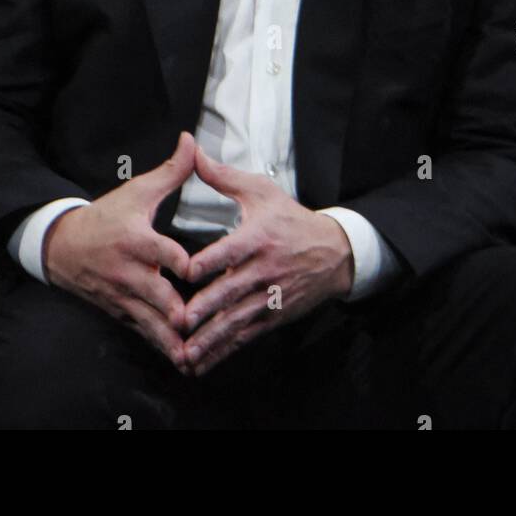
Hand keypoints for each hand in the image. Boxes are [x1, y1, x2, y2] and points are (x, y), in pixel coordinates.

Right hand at [43, 130, 196, 371]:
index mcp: (135, 240)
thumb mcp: (137, 191)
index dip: (177, 261)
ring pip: (150, 322)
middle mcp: (128, 271)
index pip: (159, 252)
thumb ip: (170, 171)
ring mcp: (123, 296)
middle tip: (198, 322)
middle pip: (156, 295)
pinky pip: (143, 333)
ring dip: (171, 339)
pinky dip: (161, 347)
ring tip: (194, 355)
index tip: (193, 269)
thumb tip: (192, 140)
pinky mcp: (121, 312)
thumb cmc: (107, 216)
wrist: (63, 246)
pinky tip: (182, 360)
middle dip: (176, 310)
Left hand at [180, 143, 353, 375]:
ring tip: (185, 353)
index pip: (230, 251)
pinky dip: (224, 351)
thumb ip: (223, 177)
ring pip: (236, 320)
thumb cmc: (291, 218)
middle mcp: (264, 270)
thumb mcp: (261, 191)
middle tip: (180, 321)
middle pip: (231, 291)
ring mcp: (269, 297)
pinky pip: (245, 336)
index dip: (207, 262)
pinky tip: (202, 363)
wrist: (334, 252)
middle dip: (206, 308)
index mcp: (258, 237)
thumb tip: (194, 152)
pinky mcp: (273, 317)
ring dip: (211, 338)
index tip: (184, 271)